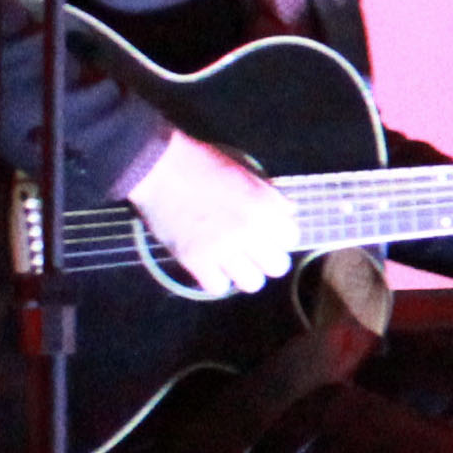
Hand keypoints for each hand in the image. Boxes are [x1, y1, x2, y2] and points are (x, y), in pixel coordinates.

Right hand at [127, 129, 302, 294]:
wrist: (160, 169)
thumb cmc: (204, 165)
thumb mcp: (247, 174)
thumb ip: (270, 197)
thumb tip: (290, 213)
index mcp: (264, 207)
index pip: (292, 239)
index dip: (280, 238)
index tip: (267, 234)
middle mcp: (249, 230)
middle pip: (278, 267)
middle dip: (267, 260)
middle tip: (252, 252)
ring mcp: (222, 247)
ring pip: (252, 283)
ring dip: (244, 274)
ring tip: (232, 262)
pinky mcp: (195, 260)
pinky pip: (218, 287)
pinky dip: (215, 279)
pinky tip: (210, 266)